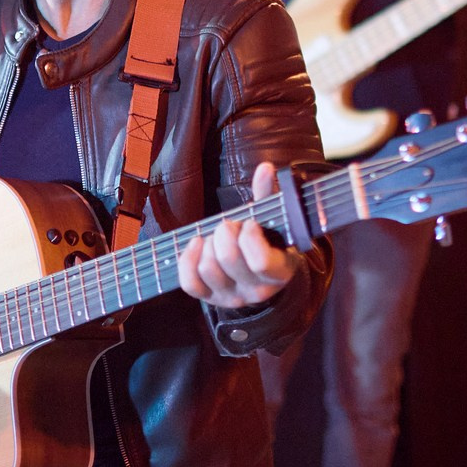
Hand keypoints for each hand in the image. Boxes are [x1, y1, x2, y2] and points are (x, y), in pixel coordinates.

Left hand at [177, 162, 301, 309]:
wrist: (261, 274)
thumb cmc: (268, 241)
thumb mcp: (274, 221)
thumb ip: (269, 195)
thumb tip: (265, 168)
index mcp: (278, 272)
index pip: (259, 261)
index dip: (249, 236)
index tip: (250, 223)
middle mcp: (256, 291)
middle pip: (228, 259)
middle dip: (224, 232)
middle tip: (230, 225)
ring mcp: (231, 297)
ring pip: (207, 268)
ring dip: (207, 243)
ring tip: (216, 236)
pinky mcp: (210, 298)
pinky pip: (189, 283)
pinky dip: (187, 259)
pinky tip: (197, 242)